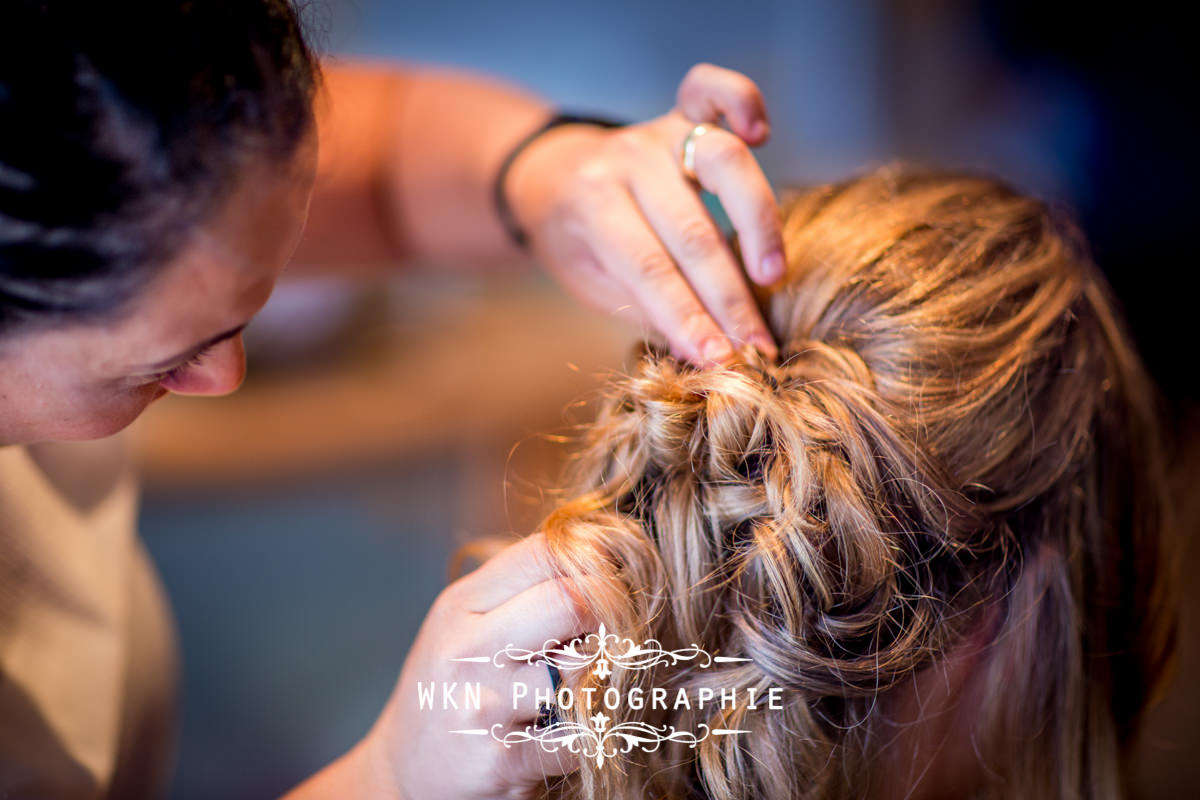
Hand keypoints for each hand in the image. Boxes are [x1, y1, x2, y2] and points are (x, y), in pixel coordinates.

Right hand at [362, 534, 597, 799]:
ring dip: (598, 678)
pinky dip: (590, 733)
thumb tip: (600, 554)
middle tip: (609, 630)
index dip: (592, 559)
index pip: (543, 553)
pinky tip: (566, 729)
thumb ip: (521, 587)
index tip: (610, 577)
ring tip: (580, 685)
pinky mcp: (505, 758)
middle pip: (570, 602)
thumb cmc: (453, 687)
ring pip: (584, 668)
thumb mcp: (466, 623)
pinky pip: (583, 734)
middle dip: (606, 613)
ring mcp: (486, 705)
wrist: (403, 773)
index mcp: (461, 606)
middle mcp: (469, 650)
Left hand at [505, 63, 783, 366]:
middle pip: (692, 231)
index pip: (649, 270)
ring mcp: (656, 132)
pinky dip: (742, 100)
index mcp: (591, 206)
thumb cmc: (578, 245)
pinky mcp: (682, 113)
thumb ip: (648, 308)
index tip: (722, 363)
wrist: (548, 181)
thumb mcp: (594, 285)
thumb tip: (706, 352)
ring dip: (756, 221)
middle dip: (729, 298)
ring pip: (721, 161)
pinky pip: (714, 90)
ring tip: (772, 273)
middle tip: (757, 348)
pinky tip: (763, 133)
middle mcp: (626, 162)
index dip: (689, 319)